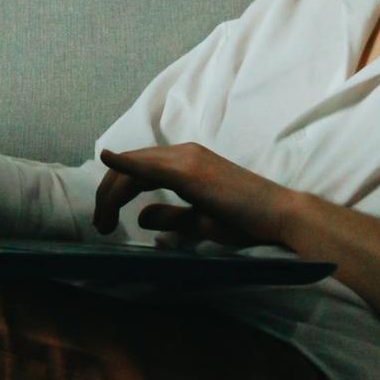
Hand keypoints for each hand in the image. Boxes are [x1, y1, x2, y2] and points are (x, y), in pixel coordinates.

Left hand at [93, 142, 289, 249]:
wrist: (279, 216)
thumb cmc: (247, 221)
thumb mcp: (200, 221)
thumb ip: (171, 217)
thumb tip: (141, 216)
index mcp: (185, 164)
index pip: (137, 172)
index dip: (114, 194)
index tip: (105, 221)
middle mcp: (183, 154)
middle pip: (129, 168)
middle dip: (107, 195)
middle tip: (99, 225)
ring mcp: (187, 159)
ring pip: (133, 169)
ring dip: (111, 195)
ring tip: (103, 223)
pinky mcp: (190, 171)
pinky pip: (149, 166)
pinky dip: (125, 162)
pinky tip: (107, 160)